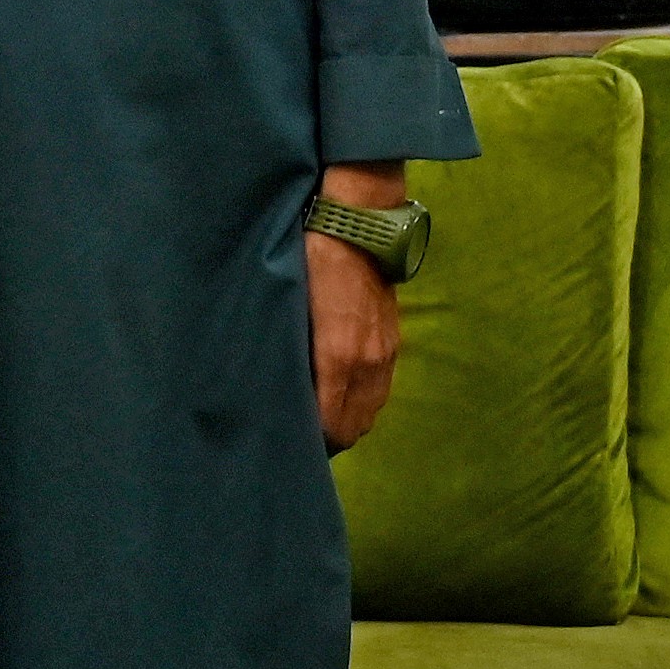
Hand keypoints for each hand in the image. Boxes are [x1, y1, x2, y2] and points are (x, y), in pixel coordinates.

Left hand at [307, 163, 405, 453]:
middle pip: (354, 427)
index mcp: (337, 357)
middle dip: (330, 438)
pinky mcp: (394, 341)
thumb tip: (276, 389)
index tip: (289, 443)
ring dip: (348, 420)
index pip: (330, 425)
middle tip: (301, 436)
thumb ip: (288, 354)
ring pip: (370, 411)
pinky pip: (380, 389)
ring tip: (322, 418)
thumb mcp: (290, 307)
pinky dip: (362, 400)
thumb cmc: (311, 261)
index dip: (311, 442)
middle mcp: (367, 363)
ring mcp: (386, 353)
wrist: (358, 225)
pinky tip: (343, 392)